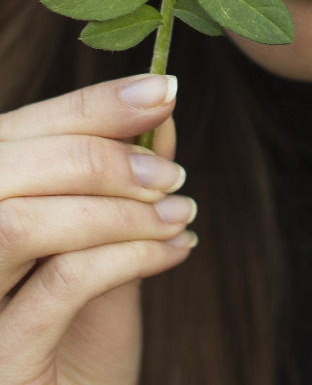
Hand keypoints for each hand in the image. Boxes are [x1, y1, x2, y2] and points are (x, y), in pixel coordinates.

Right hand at [0, 74, 196, 384]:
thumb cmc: (83, 337)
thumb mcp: (105, 244)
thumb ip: (119, 180)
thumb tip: (158, 108)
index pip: (20, 130)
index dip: (91, 104)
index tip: (162, 91)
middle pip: (11, 166)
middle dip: (103, 156)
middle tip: (172, 173)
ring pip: (22, 223)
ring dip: (115, 209)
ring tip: (178, 214)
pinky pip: (60, 283)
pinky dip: (127, 255)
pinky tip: (174, 250)